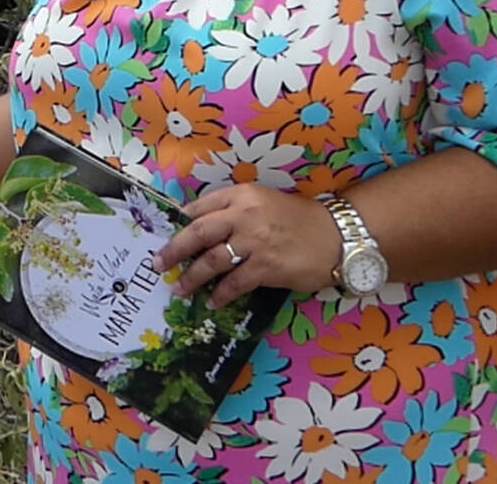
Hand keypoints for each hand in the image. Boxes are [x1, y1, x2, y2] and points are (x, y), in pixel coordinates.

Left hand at [152, 184, 341, 308]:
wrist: (338, 236)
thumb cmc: (300, 219)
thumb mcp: (265, 203)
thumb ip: (235, 211)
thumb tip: (203, 228)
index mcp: (243, 195)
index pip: (201, 206)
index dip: (180, 222)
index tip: (165, 235)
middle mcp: (245, 214)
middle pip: (198, 232)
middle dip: (173, 250)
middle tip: (158, 263)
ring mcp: (255, 242)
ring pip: (211, 260)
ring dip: (191, 277)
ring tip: (179, 288)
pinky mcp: (266, 267)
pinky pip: (234, 283)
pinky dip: (220, 294)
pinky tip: (212, 301)